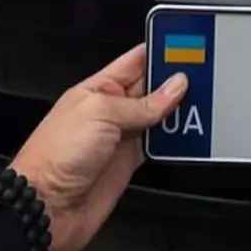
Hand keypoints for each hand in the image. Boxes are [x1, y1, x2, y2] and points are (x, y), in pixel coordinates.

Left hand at [12, 44, 187, 250]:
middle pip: (151, 87)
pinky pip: (158, 143)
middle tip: (203, 71)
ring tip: (204, 98)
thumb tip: (174, 86)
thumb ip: (142, 103)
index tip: (188, 42)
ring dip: (178, 109)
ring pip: (158, 115)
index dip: (160, 50)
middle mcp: (110, 111)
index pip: (135, 61)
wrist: (46, 208)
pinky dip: (174, 138)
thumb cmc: (56, 156)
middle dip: (175, 78)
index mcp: (97, 89)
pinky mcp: (128, 162)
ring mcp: (120, 137)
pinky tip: (189, 130)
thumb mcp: (100, 114)